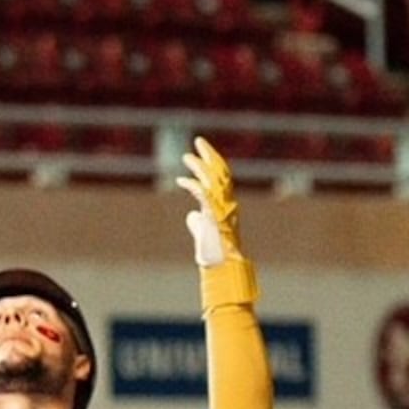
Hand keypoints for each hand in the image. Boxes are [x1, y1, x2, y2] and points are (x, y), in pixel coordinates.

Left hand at [177, 136, 241, 266]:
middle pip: (221, 172)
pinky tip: (181, 181)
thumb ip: (199, 221)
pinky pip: (204, 194)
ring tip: (187, 156)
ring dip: (200, 166)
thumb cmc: (213, 255)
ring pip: (214, 179)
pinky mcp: (214, 216)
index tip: (201, 152)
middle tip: (198, 141)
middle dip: (210, 155)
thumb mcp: (203, 233)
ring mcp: (222, 209)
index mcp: (226, 205)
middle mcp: (227, 204)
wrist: (220, 267)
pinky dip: (193, 185)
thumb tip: (192, 215)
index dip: (213, 163)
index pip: (223, 177)